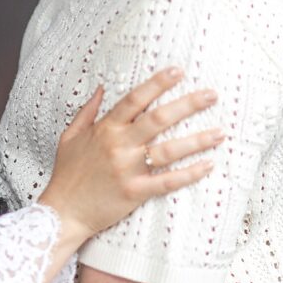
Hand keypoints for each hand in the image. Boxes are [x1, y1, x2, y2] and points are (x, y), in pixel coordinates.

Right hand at [40, 67, 220, 237]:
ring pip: (168, 150)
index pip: (135, 99)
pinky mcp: (135, 192)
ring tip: (220, 132)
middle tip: (211, 95)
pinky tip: (207, 166)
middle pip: (158, 119)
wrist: (62, 211)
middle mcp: (118, 145)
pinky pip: (167, 181)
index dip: (157, 83)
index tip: (177, 71)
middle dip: (187, 104)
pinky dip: (188, 174)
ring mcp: (128, 169)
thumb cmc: (66, 175)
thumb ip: (87, 111)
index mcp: (104, 129)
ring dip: (197, 140)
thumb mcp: (69, 137)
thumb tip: (102, 88)